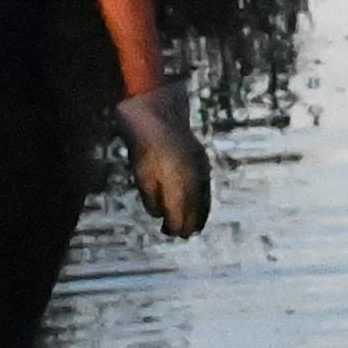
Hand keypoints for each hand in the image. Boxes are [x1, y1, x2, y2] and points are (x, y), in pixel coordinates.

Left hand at [115, 89, 209, 240]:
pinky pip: (206, 188)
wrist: (159, 112)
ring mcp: (201, 170)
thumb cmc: (144, 144)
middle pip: (195, 212)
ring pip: (204, 200)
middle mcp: (193, 180)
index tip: (171, 233)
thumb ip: (151, 197)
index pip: (180, 217)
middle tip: (182, 234)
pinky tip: (199, 205)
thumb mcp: (141, 174)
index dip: (176, 228)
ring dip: (199, 214)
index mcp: (177, 185)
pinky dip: (203, 200)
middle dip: (188, 225)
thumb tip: (159, 214)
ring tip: (194, 226)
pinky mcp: (203, 162)